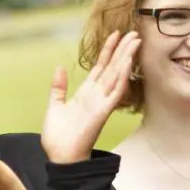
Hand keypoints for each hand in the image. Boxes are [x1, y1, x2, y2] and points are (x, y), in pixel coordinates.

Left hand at [41, 31, 139, 163]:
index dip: (108, 51)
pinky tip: (127, 63)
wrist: (60, 157)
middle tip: (134, 32)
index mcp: (86, 93)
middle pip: (112, 68)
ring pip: (117, 76)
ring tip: (135, 41)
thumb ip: (58, 87)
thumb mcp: (55, 106)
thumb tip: (59, 67)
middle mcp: (96, 96)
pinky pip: (115, 93)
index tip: (115, 34)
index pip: (100, 67)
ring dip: (126, 58)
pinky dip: (121, 78)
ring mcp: (101, 103)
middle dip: (122, 50)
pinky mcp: (102, 112)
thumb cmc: (58, 136)